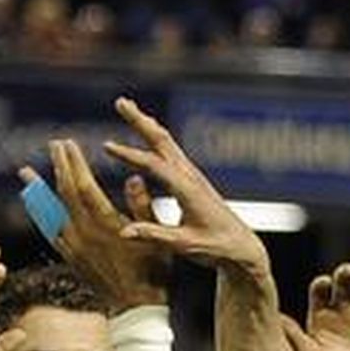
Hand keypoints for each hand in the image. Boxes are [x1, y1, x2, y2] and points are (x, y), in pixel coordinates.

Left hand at [22, 138, 170, 310]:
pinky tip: (34, 207)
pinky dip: (40, 216)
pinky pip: (50, 233)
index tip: (68, 143)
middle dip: (58, 167)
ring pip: (50, 212)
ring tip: (25, 173)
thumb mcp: (158, 238)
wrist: (136, 309)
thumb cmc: (153, 273)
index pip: (84, 186)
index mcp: (106, 225)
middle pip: (65, 193)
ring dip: (38, 190)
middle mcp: (85, 234)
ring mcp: (75, 247)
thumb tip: (132, 178)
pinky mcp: (72, 259)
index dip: (74, 163)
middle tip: (53, 145)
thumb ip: (143, 206)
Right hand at [102, 96, 269, 278]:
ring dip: (146, 124)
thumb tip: (123, 233)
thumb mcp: (183, 245)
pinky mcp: (194, 180)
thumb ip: (154, 235)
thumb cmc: (216, 248)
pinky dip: (156, 137)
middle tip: (120, 102)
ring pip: (167, 142)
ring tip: (127, 107)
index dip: (129, 155)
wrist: (242, 248)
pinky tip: (149, 133)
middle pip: (163, 141)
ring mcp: (193, 176)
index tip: (106, 146)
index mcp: (188, 191)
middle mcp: (191, 177)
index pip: (154, 166)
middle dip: (140, 121)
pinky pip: (172, 151)